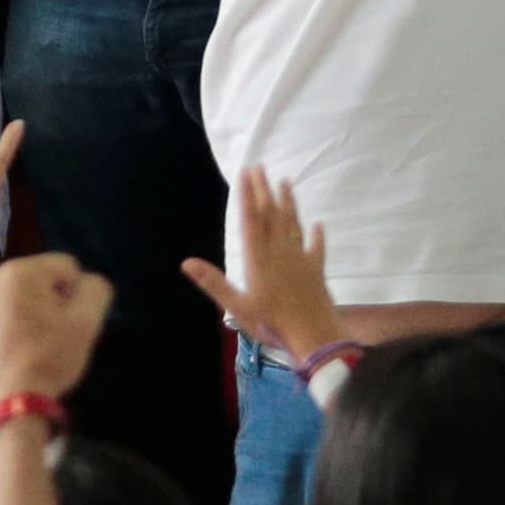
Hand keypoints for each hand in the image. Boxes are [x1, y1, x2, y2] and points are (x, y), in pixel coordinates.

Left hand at [0, 251, 110, 414]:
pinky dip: (4, 326)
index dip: (76, 293)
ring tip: (31, 343)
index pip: (66, 267)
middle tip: (52, 334)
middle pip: (37, 280)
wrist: (12, 402)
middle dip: (50, 301)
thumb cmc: (51, 358)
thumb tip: (87, 280)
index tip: (70, 321)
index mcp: (20, 270)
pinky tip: (11, 350)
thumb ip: (95, 289)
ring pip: (14, 297)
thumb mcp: (87, 322)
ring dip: (26, 311)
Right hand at [180, 169, 345, 363]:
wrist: (315, 336)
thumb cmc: (273, 323)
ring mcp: (300, 259)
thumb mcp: (237, 307)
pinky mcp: (316, 270)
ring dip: (288, 203)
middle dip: (265, 191)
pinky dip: (317, 235)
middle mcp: (279, 252)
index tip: (244, 174)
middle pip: (271, 216)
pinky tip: (318, 224)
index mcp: (258, 259)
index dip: (246, 196)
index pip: (250, 221)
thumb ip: (214, 282)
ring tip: (285, 183)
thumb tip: (186, 262)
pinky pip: (317, 247)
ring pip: (293, 225)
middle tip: (260, 168)